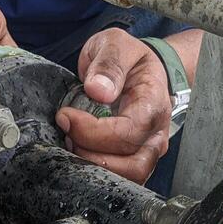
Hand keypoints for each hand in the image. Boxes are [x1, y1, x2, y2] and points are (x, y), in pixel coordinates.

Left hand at [56, 29, 172, 183]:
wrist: (140, 69)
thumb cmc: (128, 58)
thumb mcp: (116, 44)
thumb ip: (108, 63)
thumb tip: (98, 90)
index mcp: (154, 104)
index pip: (127, 132)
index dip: (92, 131)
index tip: (66, 116)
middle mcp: (156, 134)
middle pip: (131, 164)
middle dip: (91, 154)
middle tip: (67, 134)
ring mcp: (148, 151)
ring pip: (128, 178)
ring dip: (94, 167)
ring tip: (73, 143)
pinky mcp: (136, 160)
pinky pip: (120, 178)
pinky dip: (97, 171)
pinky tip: (79, 152)